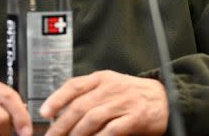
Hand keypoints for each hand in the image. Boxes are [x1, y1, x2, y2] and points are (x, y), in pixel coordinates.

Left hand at [40, 70, 168, 135]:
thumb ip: (89, 94)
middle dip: (61, 125)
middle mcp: (110, 88)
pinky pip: (112, 129)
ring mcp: (123, 102)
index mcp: (101, 78)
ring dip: (76, 134)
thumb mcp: (110, 85)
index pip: (74, 85)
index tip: (44, 113)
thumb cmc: (132, 94)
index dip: (56, 98)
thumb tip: (62, 111)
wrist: (164, 98)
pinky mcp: (135, 117)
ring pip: (92, 118)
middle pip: (79, 106)